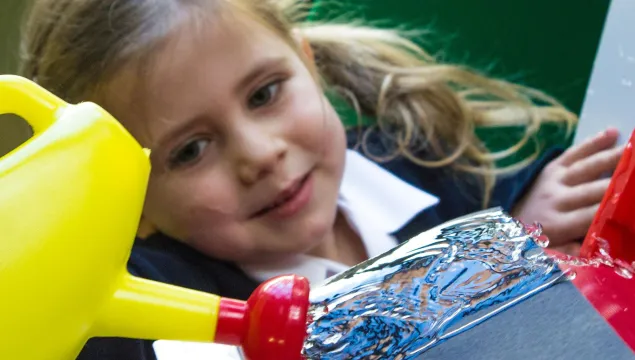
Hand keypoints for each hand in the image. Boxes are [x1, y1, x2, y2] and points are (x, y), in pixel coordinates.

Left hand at [512, 128, 623, 250]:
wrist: (508, 219)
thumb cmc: (536, 240)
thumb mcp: (550, 252)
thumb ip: (572, 252)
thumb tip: (597, 250)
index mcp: (558, 224)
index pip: (594, 216)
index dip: (617, 211)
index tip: (633, 205)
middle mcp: (557, 199)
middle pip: (596, 189)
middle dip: (622, 182)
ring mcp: (553, 180)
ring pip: (588, 167)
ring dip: (614, 157)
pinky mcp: (551, 167)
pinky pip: (574, 153)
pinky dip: (592, 142)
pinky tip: (612, 132)